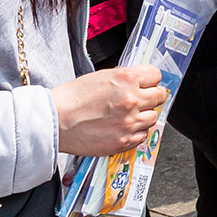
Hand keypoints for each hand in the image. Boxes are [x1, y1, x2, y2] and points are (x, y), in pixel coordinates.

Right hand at [51, 65, 169, 156]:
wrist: (56, 121)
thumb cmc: (73, 98)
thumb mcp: (101, 76)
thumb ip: (124, 79)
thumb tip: (138, 81)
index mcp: (126, 79)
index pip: (156, 75)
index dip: (151, 79)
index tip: (147, 83)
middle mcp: (131, 100)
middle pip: (159, 96)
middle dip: (152, 96)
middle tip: (143, 99)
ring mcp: (129, 122)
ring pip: (153, 117)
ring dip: (144, 115)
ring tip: (129, 115)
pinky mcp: (124, 141)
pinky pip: (143, 136)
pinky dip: (137, 132)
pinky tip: (124, 127)